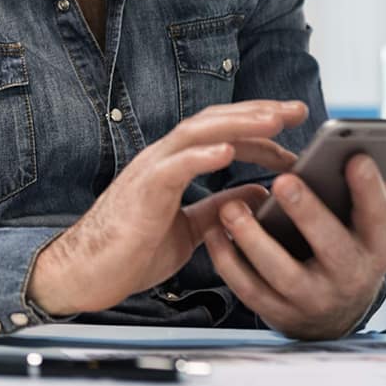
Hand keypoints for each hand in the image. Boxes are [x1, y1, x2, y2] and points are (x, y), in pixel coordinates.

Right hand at [27, 101, 307, 316]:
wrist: (87, 274)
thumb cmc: (132, 252)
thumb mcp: (191, 230)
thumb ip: (220, 209)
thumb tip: (259, 195)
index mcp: (173, 166)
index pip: (222, 136)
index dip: (258, 133)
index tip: (293, 136)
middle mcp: (162, 159)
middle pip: (214, 122)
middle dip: (258, 114)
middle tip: (297, 111)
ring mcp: (150, 171)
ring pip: (196, 133)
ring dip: (238, 125)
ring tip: (273, 122)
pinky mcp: (141, 191)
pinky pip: (174, 167)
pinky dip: (201, 156)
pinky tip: (228, 151)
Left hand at [200, 154, 385, 339]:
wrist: (333, 316)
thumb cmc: (347, 249)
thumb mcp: (366, 228)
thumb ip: (364, 194)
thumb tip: (352, 150)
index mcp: (376, 250)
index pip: (378, 218)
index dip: (370, 189)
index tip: (356, 157)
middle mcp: (350, 279)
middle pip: (332, 247)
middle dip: (308, 213)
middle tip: (283, 181)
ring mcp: (313, 301)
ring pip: (283, 273)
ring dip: (254, 239)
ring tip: (232, 207)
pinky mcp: (280, 314)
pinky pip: (249, 289)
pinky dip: (228, 261)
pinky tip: (213, 230)